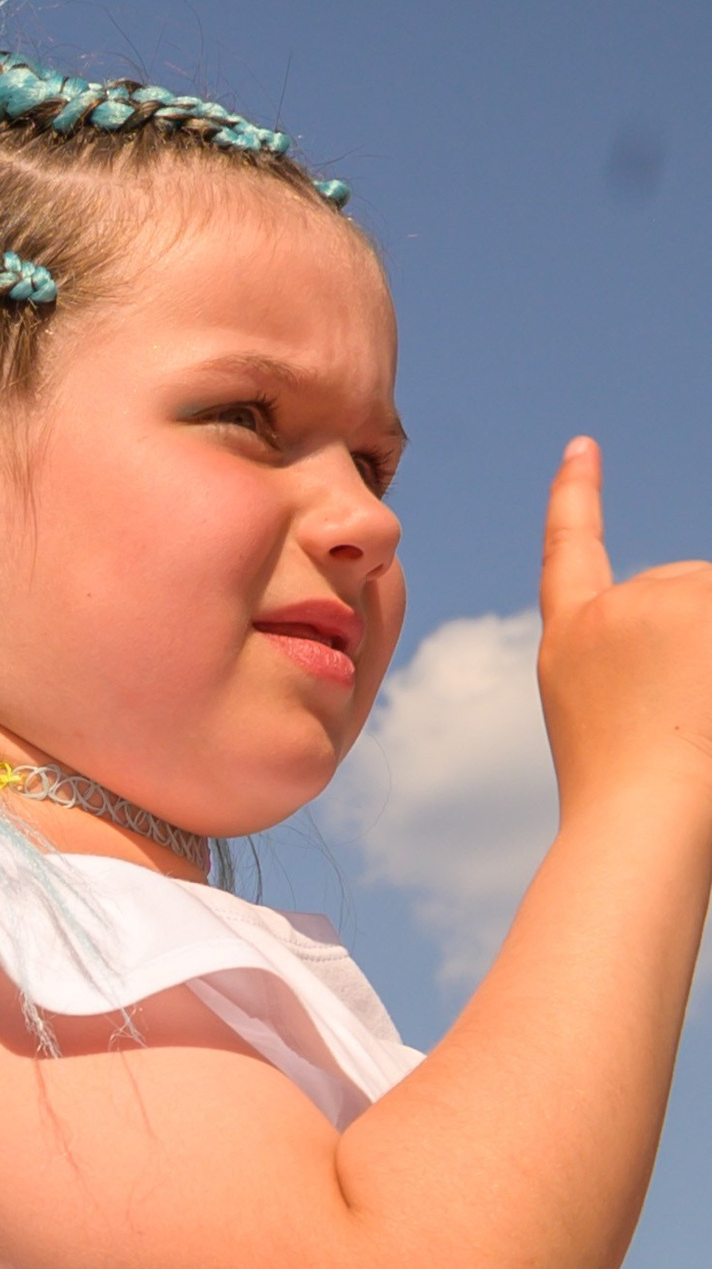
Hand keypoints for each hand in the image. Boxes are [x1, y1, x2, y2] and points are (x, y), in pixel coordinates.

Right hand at [537, 441, 711, 830]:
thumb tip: (684, 593)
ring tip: (697, 720)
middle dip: (697, 647)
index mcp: (573, 641)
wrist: (644, 818)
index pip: (571, 552)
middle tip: (681, 724)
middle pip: (681, 595)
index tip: (581, 450)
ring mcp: (664, 598)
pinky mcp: (701, 599)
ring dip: (710, 658)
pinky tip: (698, 696)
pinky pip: (710, 600)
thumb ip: (644, 653)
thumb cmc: (628, 797)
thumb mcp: (608, 725)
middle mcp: (613, 608)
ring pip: (710, 603)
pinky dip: (708, 655)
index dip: (575, 498)